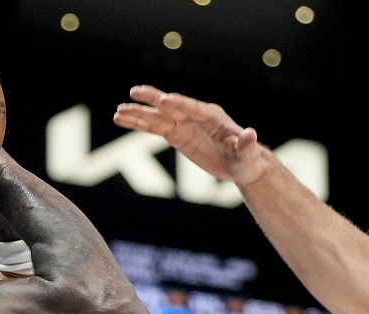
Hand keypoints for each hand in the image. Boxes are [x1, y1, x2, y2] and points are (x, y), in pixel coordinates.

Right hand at [113, 85, 268, 185]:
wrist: (240, 164)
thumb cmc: (246, 157)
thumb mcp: (248, 153)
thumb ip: (246, 144)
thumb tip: (250, 134)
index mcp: (211, 117)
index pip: (192, 108)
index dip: (179, 104)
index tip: (164, 100)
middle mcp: (194, 116)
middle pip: (170, 107)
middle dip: (153, 100)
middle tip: (135, 93)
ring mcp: (184, 124)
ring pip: (157, 118)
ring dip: (138, 115)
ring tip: (118, 112)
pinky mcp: (176, 135)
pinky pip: (154, 128)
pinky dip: (138, 125)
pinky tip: (121, 120)